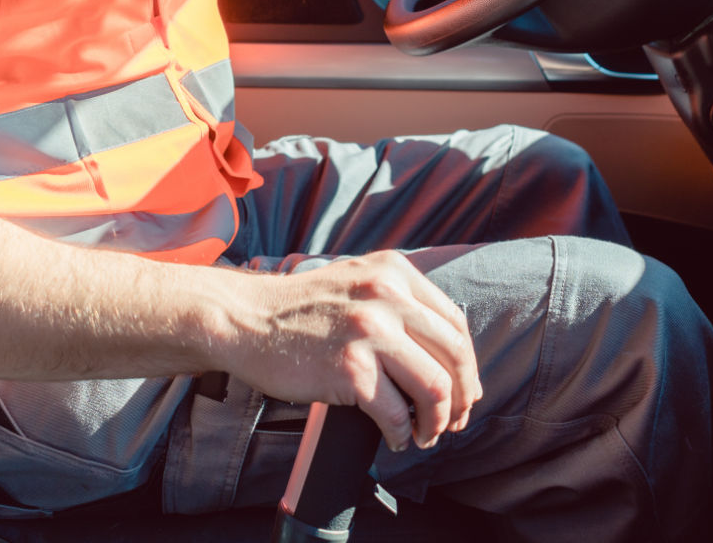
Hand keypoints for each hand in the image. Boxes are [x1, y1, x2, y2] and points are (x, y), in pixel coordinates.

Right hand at [219, 251, 480, 451]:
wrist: (246, 319)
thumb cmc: (298, 310)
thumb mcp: (357, 282)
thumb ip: (398, 303)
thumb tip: (443, 357)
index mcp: (396, 273)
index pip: (455, 324)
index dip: (467, 366)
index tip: (465, 391)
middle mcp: (389, 296)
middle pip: (454, 356)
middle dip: (462, 398)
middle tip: (454, 421)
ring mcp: (370, 331)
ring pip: (435, 388)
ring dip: (437, 422)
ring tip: (425, 435)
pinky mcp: (351, 369)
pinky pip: (396, 414)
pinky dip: (402, 435)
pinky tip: (394, 438)